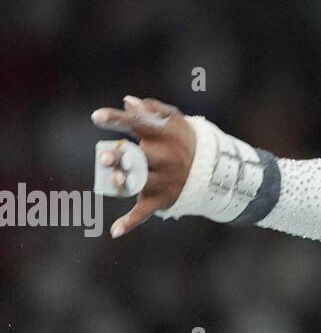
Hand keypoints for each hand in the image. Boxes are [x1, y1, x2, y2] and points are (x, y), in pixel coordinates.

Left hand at [91, 96, 195, 236]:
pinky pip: (145, 211)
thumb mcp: (174, 121)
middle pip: (139, 157)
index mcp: (165, 135)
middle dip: (122, 158)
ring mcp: (164, 179)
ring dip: (125, 184)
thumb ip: (152, 110)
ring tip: (114, 180)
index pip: (139, 124)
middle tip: (104, 158)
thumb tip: (127, 102)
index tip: (96, 117)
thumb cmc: (183, 139)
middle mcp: (165, 157)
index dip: (117, 120)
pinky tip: (115, 231)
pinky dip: (130, 222)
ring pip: (140, 183)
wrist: (213, 169)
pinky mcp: (162, 198)